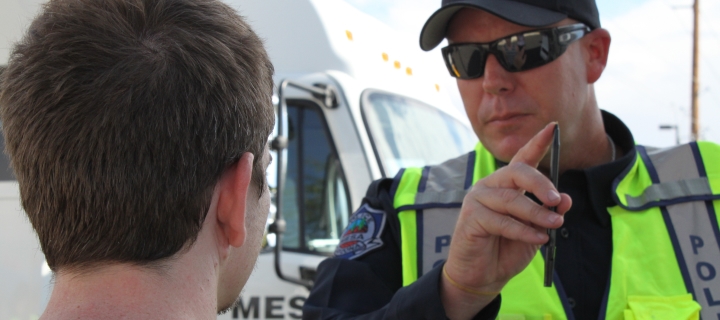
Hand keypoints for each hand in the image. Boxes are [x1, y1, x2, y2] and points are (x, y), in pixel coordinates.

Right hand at [440, 122, 571, 318]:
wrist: (483, 276)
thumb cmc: (507, 249)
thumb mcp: (536, 230)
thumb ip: (548, 213)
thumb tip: (564, 199)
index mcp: (507, 185)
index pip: (523, 158)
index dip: (538, 142)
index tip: (554, 128)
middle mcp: (491, 186)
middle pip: (517, 172)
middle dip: (541, 183)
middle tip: (557, 199)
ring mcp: (478, 199)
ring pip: (512, 199)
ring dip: (537, 213)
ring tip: (555, 224)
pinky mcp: (471, 217)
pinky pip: (502, 220)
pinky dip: (524, 230)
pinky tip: (538, 239)